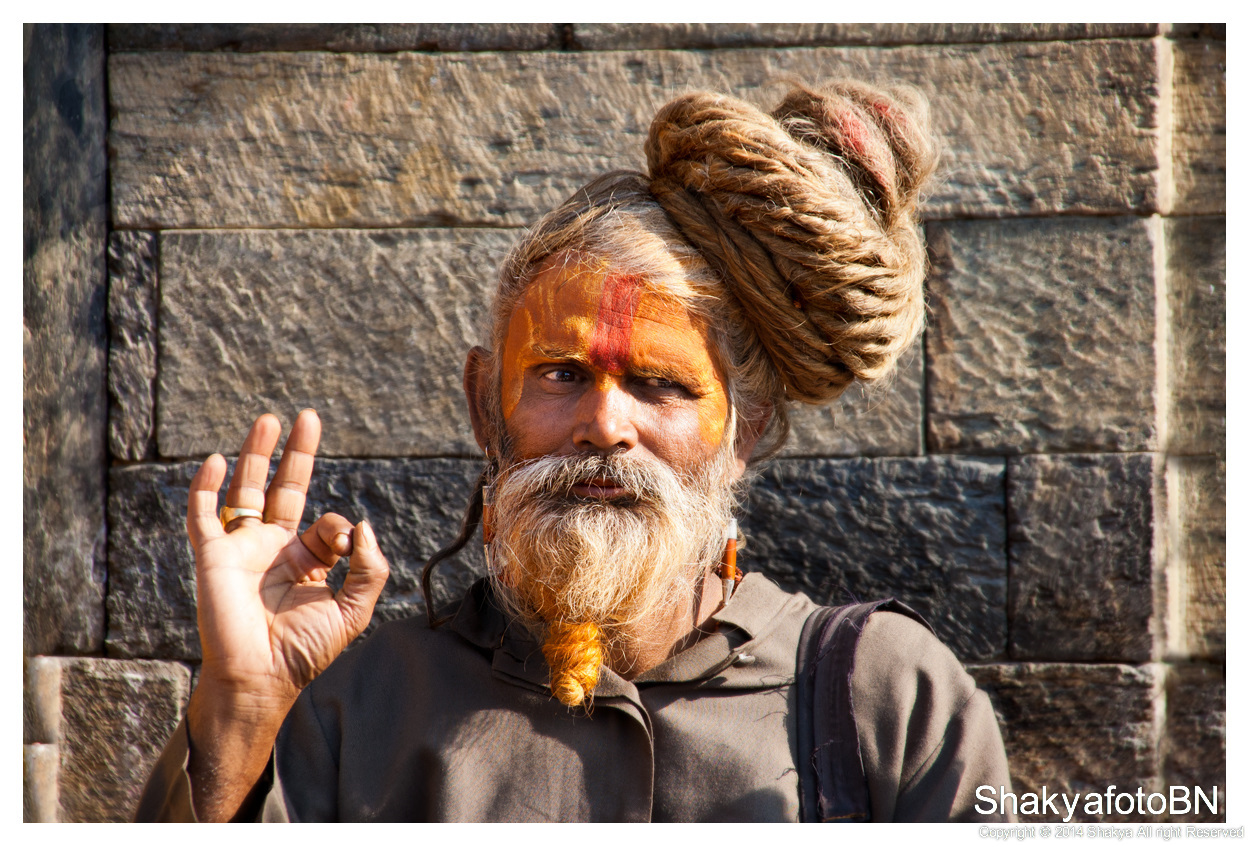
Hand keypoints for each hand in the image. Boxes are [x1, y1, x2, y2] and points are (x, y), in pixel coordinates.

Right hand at [182, 409, 388, 819]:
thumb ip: (370, 568)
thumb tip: (365, 524)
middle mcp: (273, 549)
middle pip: (284, 488)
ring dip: (257, 455)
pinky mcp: (214, 557)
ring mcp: (243, 549)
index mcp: (306, 561)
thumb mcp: (354, 610)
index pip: (325, 522)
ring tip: (269, 419)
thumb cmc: (304, 651)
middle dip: (296, 454)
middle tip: (307, 417)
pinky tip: (218, 461)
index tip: (346, 545)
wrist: (261, 678)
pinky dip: (207, 488)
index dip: (339, 527)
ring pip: (247, 490)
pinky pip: (205, 516)